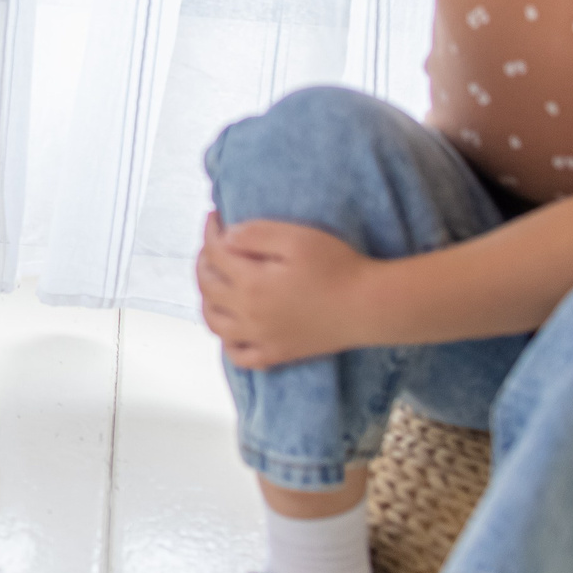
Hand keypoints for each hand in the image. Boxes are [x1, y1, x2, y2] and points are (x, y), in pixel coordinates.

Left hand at [196, 213, 375, 368]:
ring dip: (206, 300)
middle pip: (208, 287)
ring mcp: (261, 338)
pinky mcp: (278, 354)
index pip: (215, 253)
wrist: (369, 306)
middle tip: (213, 245)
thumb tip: (225, 238)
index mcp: (251, 283)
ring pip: (214, 323)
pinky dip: (227, 343)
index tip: (215, 215)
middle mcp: (248, 314)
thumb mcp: (297, 238)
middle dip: (203, 261)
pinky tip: (232, 328)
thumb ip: (256, 235)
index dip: (211, 231)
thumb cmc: (338, 267)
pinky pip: (239, 357)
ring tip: (214, 283)